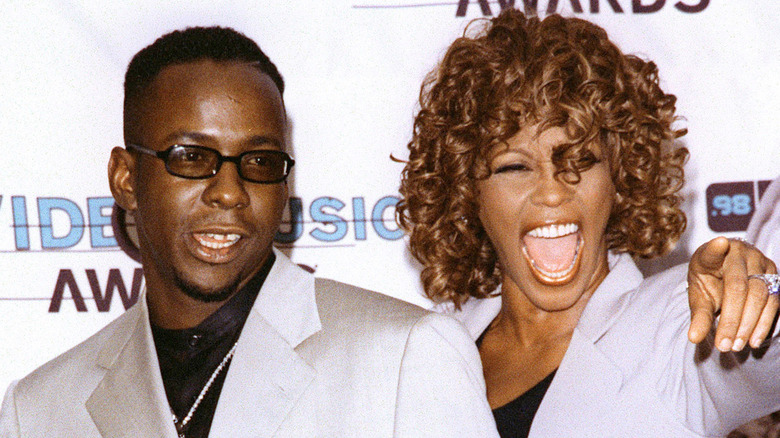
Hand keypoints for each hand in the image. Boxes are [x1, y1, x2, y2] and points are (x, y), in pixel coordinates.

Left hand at [687, 236, 778, 351]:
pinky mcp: (773, 271)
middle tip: (725, 345)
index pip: (712, 251)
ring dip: (749, 324)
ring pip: (759, 294)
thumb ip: (699, 316)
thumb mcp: (699, 298)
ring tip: (737, 346)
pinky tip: (754, 340)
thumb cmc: (708, 285)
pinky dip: (764, 323)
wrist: (726, 275)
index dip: (716, 248)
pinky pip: (774, 300)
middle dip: (732, 319)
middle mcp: (736, 253)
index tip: (720, 243)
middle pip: (738, 286)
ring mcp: (758, 260)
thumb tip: (694, 338)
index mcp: (709, 254)